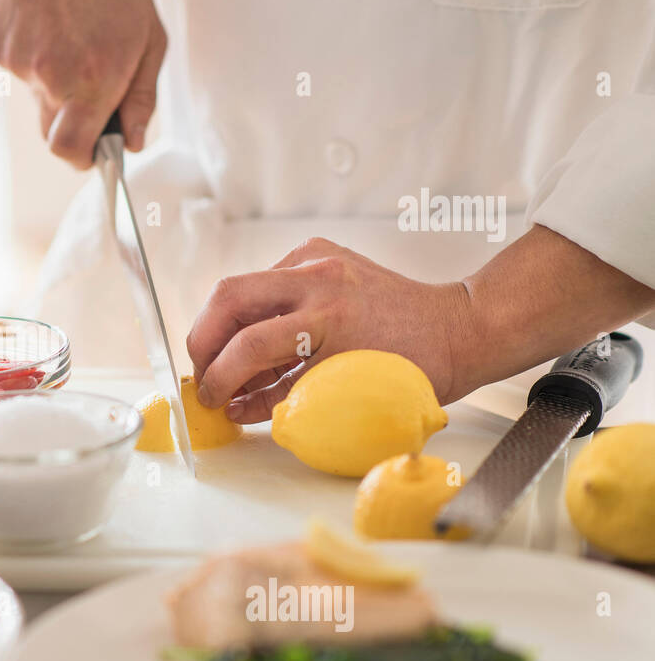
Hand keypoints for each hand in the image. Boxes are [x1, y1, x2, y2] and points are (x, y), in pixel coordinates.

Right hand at [0, 0, 165, 166]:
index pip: (70, 150)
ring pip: (39, 99)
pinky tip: (49, 24)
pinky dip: (36, 60)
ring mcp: (20, 63)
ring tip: (71, 35)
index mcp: (93, 78)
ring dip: (56, 83)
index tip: (94, 151)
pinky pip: (22, 75)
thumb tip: (132, 142)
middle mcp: (52, 75)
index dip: (83, 158)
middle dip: (72, 120)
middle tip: (91, 82)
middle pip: (53, 133)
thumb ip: (142, 97)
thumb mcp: (149, 36)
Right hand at [185, 238, 473, 422]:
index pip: (248, 347)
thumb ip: (284, 398)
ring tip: (226, 365)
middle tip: (202, 374)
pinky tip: (261, 340)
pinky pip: (265, 281)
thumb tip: (237, 407)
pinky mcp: (317, 253)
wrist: (458, 328)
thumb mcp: (345, 393)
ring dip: (223, 328)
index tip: (210, 401)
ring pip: (240, 287)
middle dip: (202, 342)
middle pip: (228, 299)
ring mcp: (317, 259)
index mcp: (330, 318)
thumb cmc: (414, 367)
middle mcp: (319, 280)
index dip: (218, 380)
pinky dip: (253, 313)